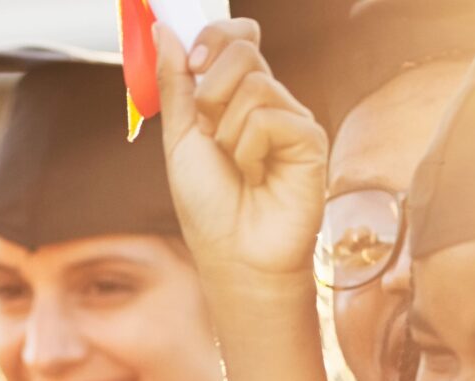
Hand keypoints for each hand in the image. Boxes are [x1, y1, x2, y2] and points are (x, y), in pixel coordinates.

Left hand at [156, 20, 329, 289]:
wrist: (234, 255)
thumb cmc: (209, 206)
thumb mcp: (181, 139)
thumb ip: (175, 83)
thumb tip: (164, 29)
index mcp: (235, 97)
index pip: (237, 36)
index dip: (215, 36)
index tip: (195, 62)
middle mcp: (267, 101)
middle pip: (243, 49)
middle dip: (212, 92)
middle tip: (211, 135)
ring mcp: (291, 118)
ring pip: (254, 84)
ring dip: (227, 132)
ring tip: (237, 167)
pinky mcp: (310, 138)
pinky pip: (270, 117)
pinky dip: (250, 149)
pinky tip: (258, 176)